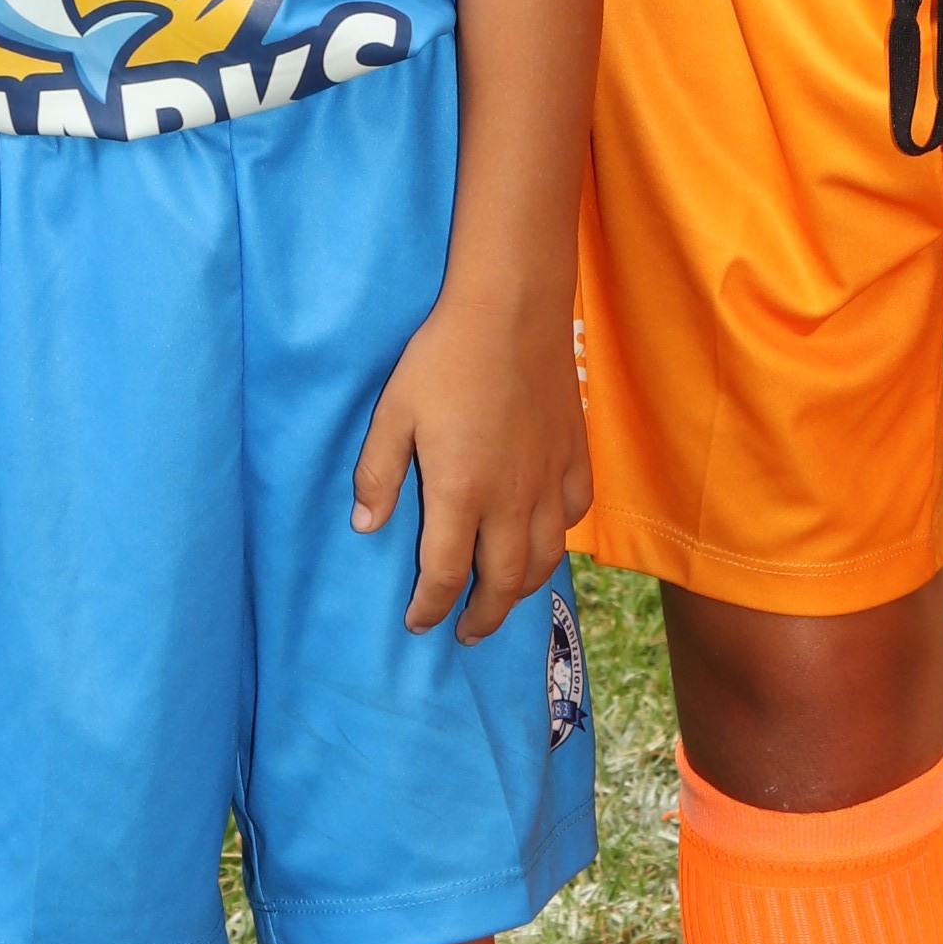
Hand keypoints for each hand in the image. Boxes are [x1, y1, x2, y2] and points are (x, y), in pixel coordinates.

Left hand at [352, 291, 591, 640]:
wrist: (512, 309)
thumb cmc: (445, 357)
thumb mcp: (394, 413)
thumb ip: (378, 474)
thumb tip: (366, 527)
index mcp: (462, 493)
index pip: (446, 575)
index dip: (429, 608)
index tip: (417, 622)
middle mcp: (512, 499)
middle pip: (503, 582)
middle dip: (482, 618)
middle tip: (466, 633)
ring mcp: (550, 479)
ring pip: (545, 558)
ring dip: (522, 589)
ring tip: (504, 598)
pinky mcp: (576, 455)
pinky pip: (573, 515)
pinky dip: (558, 538)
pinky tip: (544, 536)